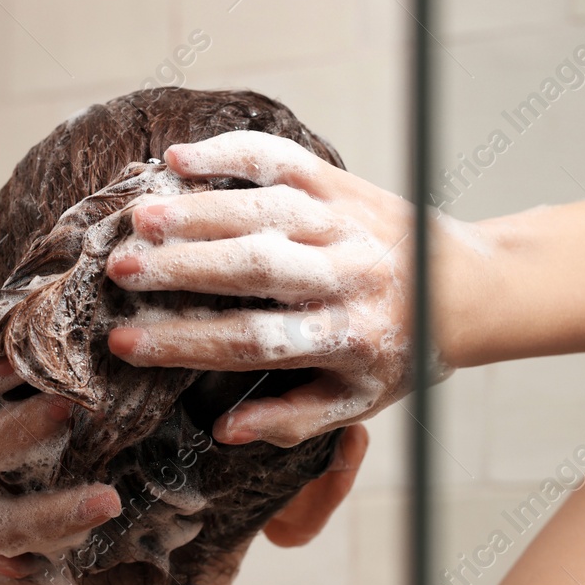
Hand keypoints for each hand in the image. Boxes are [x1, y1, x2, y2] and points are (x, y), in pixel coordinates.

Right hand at [104, 130, 460, 447]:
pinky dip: (228, 153)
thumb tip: (225, 431)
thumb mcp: (355, 401)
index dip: (184, 343)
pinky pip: (279, 161)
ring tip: (137, 219)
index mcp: (343, 338)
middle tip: (119, 270)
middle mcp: (344, 276)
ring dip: (195, 211)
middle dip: (181, 268)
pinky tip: (177, 158)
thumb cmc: (398, 354)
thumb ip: (292, 419)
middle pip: (252, 269)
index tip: (125, 343)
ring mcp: (342, 223)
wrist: (465, 288)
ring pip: (262, 210)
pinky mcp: (340, 184)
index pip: (251, 342)